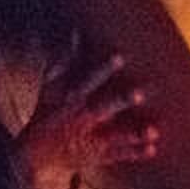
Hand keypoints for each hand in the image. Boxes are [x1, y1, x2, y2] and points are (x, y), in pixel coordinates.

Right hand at [11, 48, 157, 188]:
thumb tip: (74, 32)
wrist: (35, 156)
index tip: (120, 56)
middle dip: (121, 102)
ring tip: (154, 131)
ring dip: (134, 134)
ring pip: (114, 136)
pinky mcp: (98, 155)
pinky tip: (154, 149)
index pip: (88, 81)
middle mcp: (82, 119)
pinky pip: (118, 155)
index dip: (103, 69)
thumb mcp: (50, 88)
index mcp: (72, 100)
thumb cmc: (48, 114)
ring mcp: (91, 139)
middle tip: (141, 93)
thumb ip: (64, 61)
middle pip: (103, 108)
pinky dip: (135, 152)